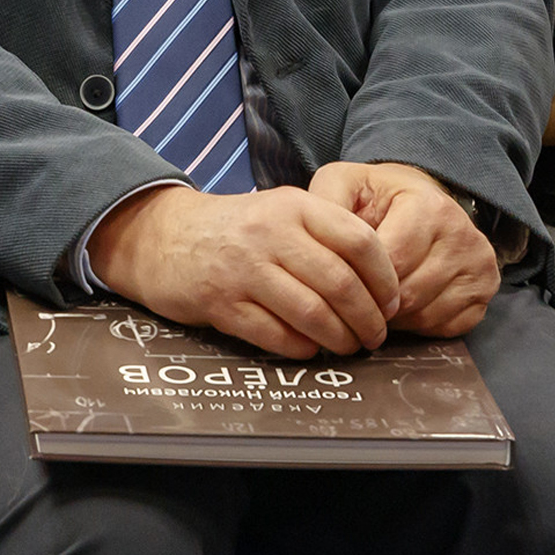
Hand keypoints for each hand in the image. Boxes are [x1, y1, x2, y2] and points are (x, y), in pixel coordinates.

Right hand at [87, 185, 400, 358]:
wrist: (162, 236)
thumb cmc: (235, 229)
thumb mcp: (280, 211)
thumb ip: (324, 235)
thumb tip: (380, 285)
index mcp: (294, 205)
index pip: (360, 241)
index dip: (385, 279)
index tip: (392, 303)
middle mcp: (270, 232)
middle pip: (341, 283)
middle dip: (368, 320)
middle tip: (375, 336)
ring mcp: (244, 268)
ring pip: (313, 314)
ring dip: (339, 340)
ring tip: (347, 347)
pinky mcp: (221, 303)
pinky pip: (277, 336)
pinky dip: (302, 349)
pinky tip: (308, 348)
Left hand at [308, 162, 498, 337]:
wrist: (421, 199)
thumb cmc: (377, 196)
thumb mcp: (345, 183)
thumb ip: (326, 202)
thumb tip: (313, 240)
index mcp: (429, 206)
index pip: (390, 263)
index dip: (359, 280)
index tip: (341, 282)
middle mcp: (463, 234)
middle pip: (408, 293)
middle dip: (374, 302)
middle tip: (354, 298)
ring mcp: (479, 265)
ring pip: (425, 313)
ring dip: (393, 317)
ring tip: (375, 300)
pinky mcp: (485, 290)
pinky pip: (446, 326)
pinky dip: (418, 325)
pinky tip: (403, 306)